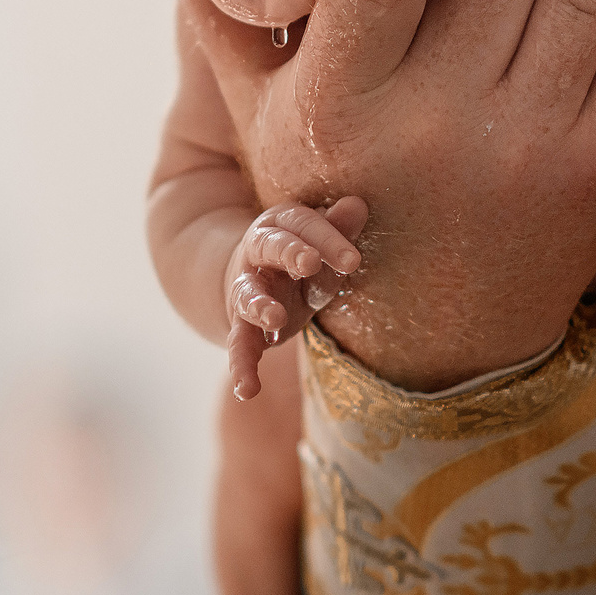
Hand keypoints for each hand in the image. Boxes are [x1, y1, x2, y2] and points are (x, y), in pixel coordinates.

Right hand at [225, 197, 367, 399]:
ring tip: (274, 319)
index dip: (329, 240)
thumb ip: (337, 231)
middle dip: (290, 253)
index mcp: (283, 225)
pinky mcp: (242, 325)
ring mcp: (246, 288)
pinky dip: (241, 366)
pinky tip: (247, 390)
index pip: (305, 225)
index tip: (353, 260)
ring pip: (248, 293)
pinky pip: (238, 344)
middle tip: (308, 263)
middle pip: (271, 246)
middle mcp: (258, 252)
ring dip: (259, 305)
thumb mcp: (320, 247)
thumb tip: (357, 204)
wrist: (252, 280)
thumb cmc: (301, 261)